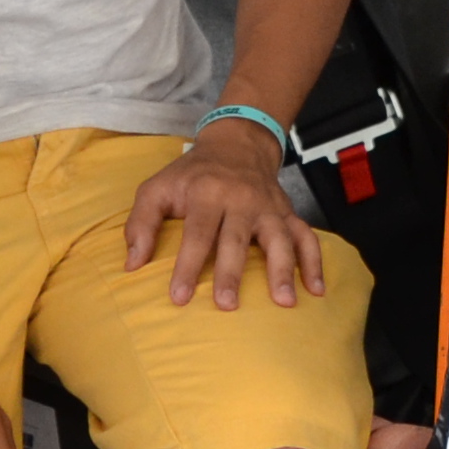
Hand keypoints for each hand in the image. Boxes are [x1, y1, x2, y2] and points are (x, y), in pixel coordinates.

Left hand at [128, 125, 329, 310]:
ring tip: (284, 302)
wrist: (237, 144)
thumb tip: (133, 264)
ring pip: (279, 238)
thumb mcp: (157, 187)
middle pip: (237, 238)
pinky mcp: (287, 213)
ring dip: (283, 270)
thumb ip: (141, 223)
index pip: (197, 233)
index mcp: (207, 192)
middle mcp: (241, 199)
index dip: (187, 265)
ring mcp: (268, 207)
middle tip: (227, 304)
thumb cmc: (192, 174)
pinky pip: (307, 237)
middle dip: (232, 272)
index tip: (179, 297)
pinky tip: (315, 290)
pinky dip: (315, 262)